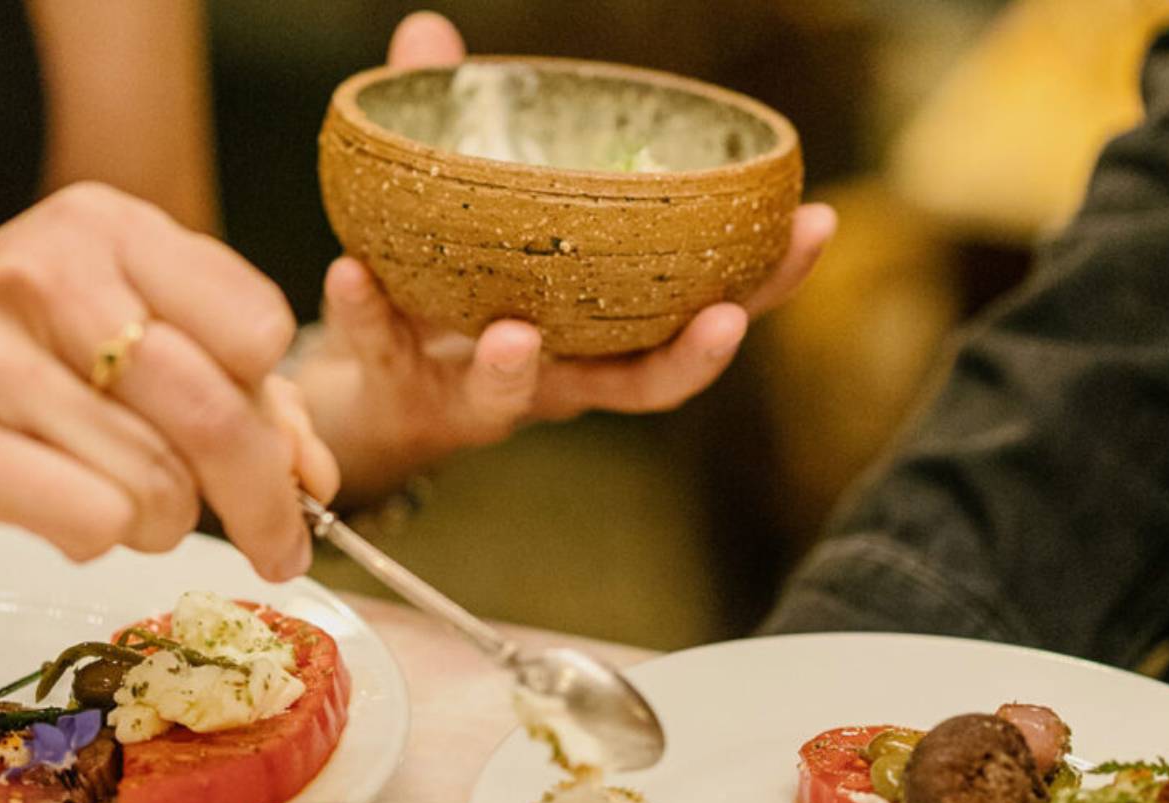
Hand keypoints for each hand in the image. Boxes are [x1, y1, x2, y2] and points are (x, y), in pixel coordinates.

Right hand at [0, 182, 336, 579]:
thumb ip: (223, 392)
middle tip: (278, 546)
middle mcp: (47, 270)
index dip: (272, 403)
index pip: (257, 327)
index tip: (262, 449)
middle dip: (264, 500)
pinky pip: (94, 520)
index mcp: (101, 227)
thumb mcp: (106, 342)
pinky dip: (94, 538)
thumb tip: (317, 471)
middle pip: (219, 410)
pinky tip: (52, 512)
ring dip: (160, 523)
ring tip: (106, 502)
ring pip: (159, 482)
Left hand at [294, 11, 837, 501]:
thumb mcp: (462, 203)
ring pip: (521, 399)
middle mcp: (561, 370)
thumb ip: (454, 123)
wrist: (361, 379)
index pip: (703, 303)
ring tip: (515, 336)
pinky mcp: (402, 395)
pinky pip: (384, 354)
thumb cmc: (440, 282)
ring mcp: (486, 392)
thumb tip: (427, 28)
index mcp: (604, 318)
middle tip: (729, 320)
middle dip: (696, 356)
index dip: (769, 277)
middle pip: (646, 379)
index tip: (819, 222)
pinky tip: (349, 271)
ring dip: (519, 370)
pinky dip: (367, 314)